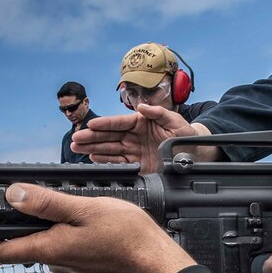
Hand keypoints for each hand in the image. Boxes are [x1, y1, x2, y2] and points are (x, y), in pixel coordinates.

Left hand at [0, 184, 195, 272]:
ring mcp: (69, 266)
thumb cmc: (127, 236)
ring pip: (45, 243)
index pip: (1, 251)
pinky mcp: (83, 265)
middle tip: (22, 198)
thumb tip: (13, 195)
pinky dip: (62, 232)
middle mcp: (55, 262)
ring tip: (59, 204)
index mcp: (49, 249)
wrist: (155, 259)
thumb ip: (46, 203)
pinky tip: (80, 219)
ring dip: (44, 226)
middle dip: (17, 223)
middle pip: (22, 245)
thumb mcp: (83, 209)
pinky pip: (63, 247)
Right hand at [70, 104, 212, 173]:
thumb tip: (142, 107)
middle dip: (91, 137)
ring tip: (77, 148)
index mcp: (141, 122)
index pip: (119, 122)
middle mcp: (134, 136)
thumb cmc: (185, 134)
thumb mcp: (175, 120)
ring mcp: (134, 150)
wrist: (194, 153)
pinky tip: (92, 158)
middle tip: (76, 139)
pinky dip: (104, 161)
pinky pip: (118, 163)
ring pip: (109, 149)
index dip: (105, 124)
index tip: (91, 125)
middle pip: (109, 136)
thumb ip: (159, 112)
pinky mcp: (137, 165)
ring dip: (93, 149)